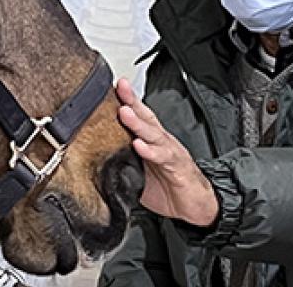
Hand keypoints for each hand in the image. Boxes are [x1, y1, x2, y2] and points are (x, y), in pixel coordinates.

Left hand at [116, 78, 218, 226]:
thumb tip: (94, 162)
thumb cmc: (169, 187)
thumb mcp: (140, 174)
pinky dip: (151, 152)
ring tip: (124, 113)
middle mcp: (162, 142)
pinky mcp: (178, 168)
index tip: (112, 87)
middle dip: (131, 102)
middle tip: (119, 88)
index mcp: (152, 141)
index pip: (139, 116)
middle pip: (146, 117)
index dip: (126, 101)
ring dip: (138, 124)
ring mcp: (170, 153)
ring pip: (153, 134)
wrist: (197, 206)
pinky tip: (139, 146)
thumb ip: (121, 164)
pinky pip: (163, 158)